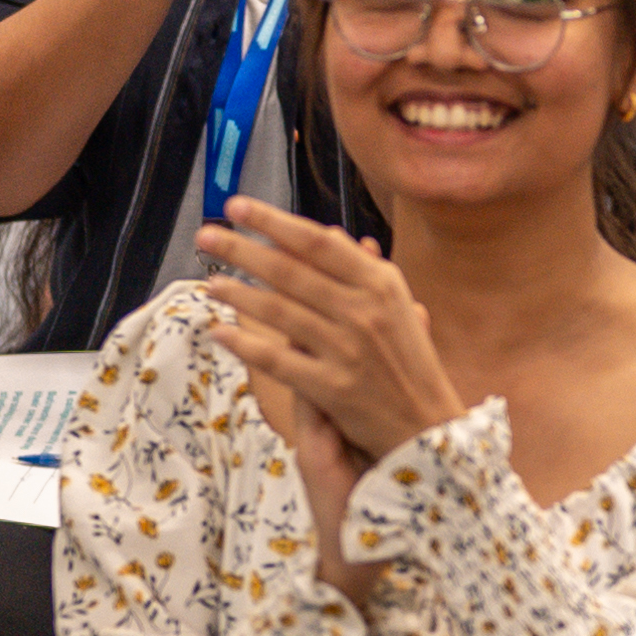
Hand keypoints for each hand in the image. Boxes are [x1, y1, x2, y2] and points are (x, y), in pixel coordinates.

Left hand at [203, 202, 467, 587]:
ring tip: (210, 282)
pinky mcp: (333, 388)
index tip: (238, 207)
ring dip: (238, 294)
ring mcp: (348, 350)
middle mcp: (365, 312)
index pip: (318, 243)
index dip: (274, 222)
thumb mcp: (397, 307)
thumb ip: (361, 270)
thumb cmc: (407, 363)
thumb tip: (323, 232)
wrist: (427, 429)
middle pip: (291, 272)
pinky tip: (219, 332)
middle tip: (208, 234)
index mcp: (382, 285)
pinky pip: (277, 361)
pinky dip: (245, 345)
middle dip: (242, 250)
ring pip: (279, 312)